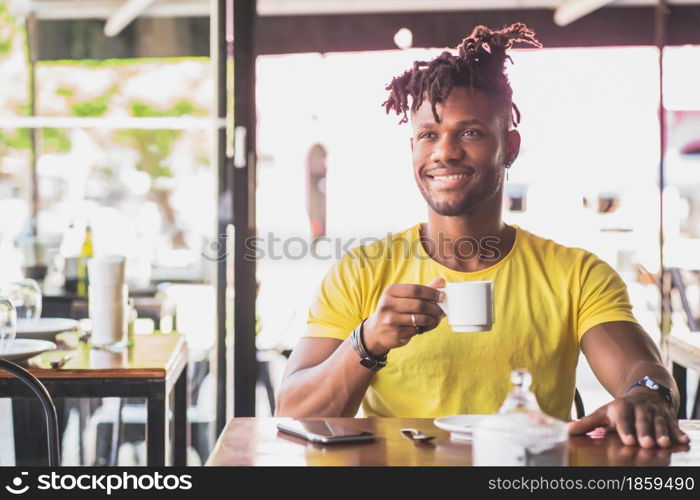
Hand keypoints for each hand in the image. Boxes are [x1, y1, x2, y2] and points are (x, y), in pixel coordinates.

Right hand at [362, 278, 445, 355]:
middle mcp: (387, 305)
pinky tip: (426, 326)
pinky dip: (425, 328)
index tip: (443, 296)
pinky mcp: (395, 334)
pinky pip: (416, 330)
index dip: (432, 292)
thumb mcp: (403, 297)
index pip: (415, 289)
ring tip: (436, 318)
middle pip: (419, 304)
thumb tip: (442, 281)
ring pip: (419, 319)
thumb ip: (422, 289)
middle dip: (434, 308)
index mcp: (390, 291)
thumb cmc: (394, 310)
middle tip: (441, 310)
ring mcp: (390, 320)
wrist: (376, 331)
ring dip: (432, 319)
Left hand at [568, 388, 689, 447]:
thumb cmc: (621, 408)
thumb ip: (587, 423)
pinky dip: (679, 432)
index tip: (627, 440)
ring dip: (661, 433)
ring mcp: (655, 412)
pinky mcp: (668, 416)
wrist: (645, 390)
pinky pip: (674, 425)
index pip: (623, 419)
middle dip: (644, 432)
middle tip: (646, 443)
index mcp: (622, 408)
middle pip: (642, 421)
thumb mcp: (603, 413)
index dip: (625, 429)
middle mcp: (639, 409)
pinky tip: (683, 440)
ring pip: (659, 422)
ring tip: (662, 444)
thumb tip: (568, 431)